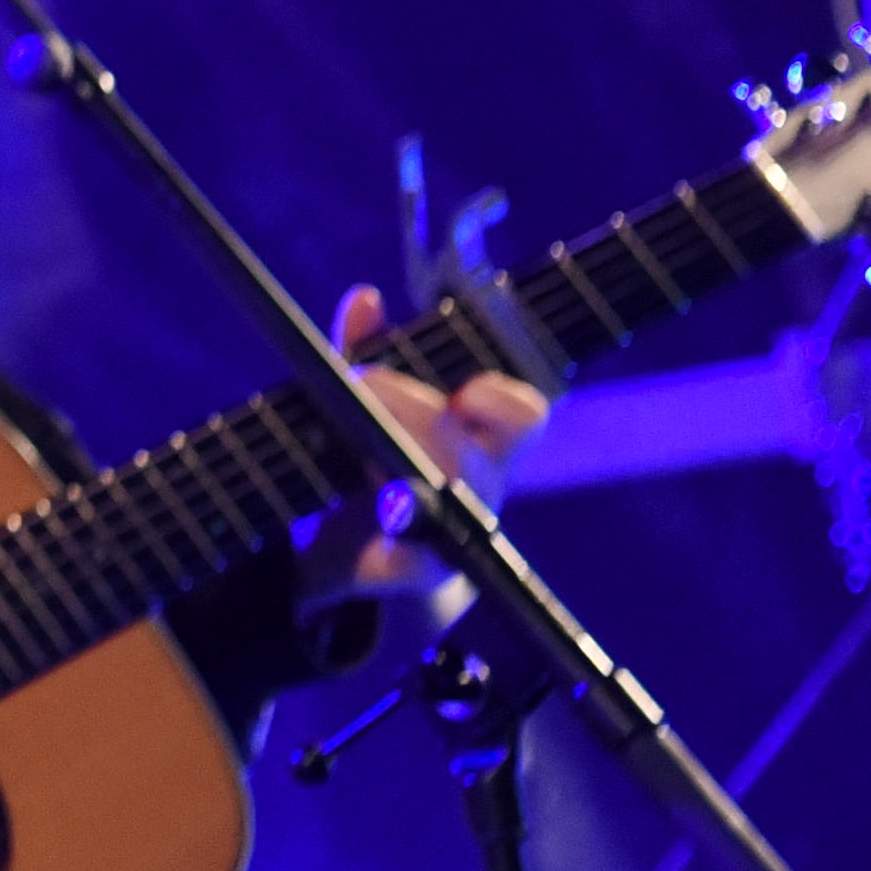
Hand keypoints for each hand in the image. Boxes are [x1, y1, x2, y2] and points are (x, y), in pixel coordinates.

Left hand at [324, 282, 547, 594]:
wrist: (350, 546)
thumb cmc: (370, 452)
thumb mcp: (363, 397)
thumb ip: (364, 349)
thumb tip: (366, 299)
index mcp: (478, 434)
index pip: (520, 413)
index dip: (504, 400)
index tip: (466, 390)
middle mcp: (478, 482)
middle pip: (474, 453)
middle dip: (418, 416)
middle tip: (362, 382)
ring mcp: (455, 529)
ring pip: (457, 508)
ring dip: (411, 476)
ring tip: (363, 456)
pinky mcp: (418, 571)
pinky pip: (417, 567)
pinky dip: (401, 555)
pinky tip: (385, 534)